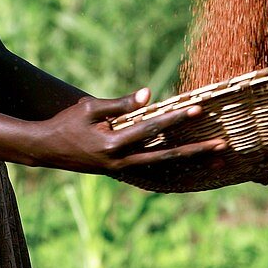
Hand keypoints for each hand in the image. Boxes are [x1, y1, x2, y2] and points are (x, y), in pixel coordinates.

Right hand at [27, 87, 226, 174]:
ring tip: (215, 160)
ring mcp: (122, 171)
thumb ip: (121, 104)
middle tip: (221, 146)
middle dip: (195, 151)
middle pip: (167, 157)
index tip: (198, 109)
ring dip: (189, 165)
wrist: (46, 150)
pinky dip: (172, 171)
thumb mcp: (91, 108)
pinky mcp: (121, 173)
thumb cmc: (68, 123)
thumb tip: (149, 94)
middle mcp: (121, 162)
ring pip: (163, 169)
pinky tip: (189, 168)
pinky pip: (152, 173)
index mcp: (113, 143)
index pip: (152, 128)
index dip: (176, 118)